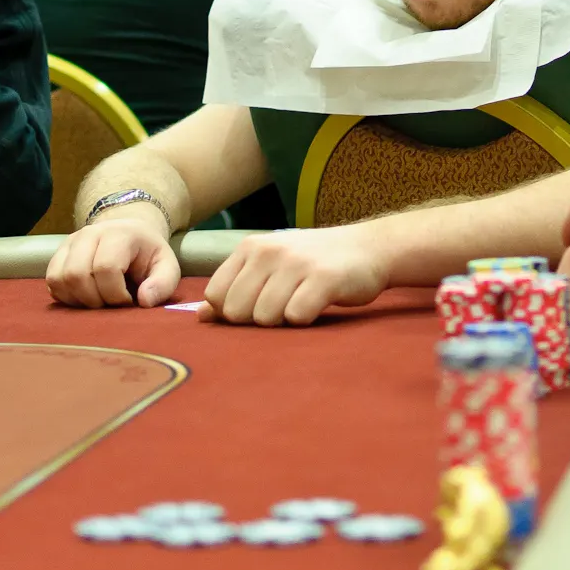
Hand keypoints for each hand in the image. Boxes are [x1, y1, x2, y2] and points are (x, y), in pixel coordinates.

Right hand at [45, 216, 180, 307]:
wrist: (129, 234)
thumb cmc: (147, 255)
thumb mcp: (166, 266)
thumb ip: (163, 284)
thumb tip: (144, 301)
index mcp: (119, 234)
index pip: (105, 268)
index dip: (115, 294)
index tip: (128, 300)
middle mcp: (90, 233)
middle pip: (77, 274)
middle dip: (94, 299)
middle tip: (110, 303)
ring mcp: (70, 242)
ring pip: (59, 278)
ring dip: (78, 299)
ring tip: (98, 300)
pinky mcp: (58, 254)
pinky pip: (51, 281)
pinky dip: (66, 296)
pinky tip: (84, 296)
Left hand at [198, 226, 389, 325]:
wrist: (368, 248)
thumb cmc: (313, 263)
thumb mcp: (270, 267)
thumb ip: (235, 288)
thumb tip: (200, 316)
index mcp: (251, 248)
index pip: (215, 296)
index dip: (232, 313)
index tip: (256, 308)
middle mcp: (270, 251)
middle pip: (236, 311)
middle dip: (256, 320)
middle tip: (282, 307)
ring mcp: (297, 263)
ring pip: (264, 317)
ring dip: (282, 321)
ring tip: (301, 304)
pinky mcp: (324, 278)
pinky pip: (296, 317)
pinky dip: (305, 320)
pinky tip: (317, 305)